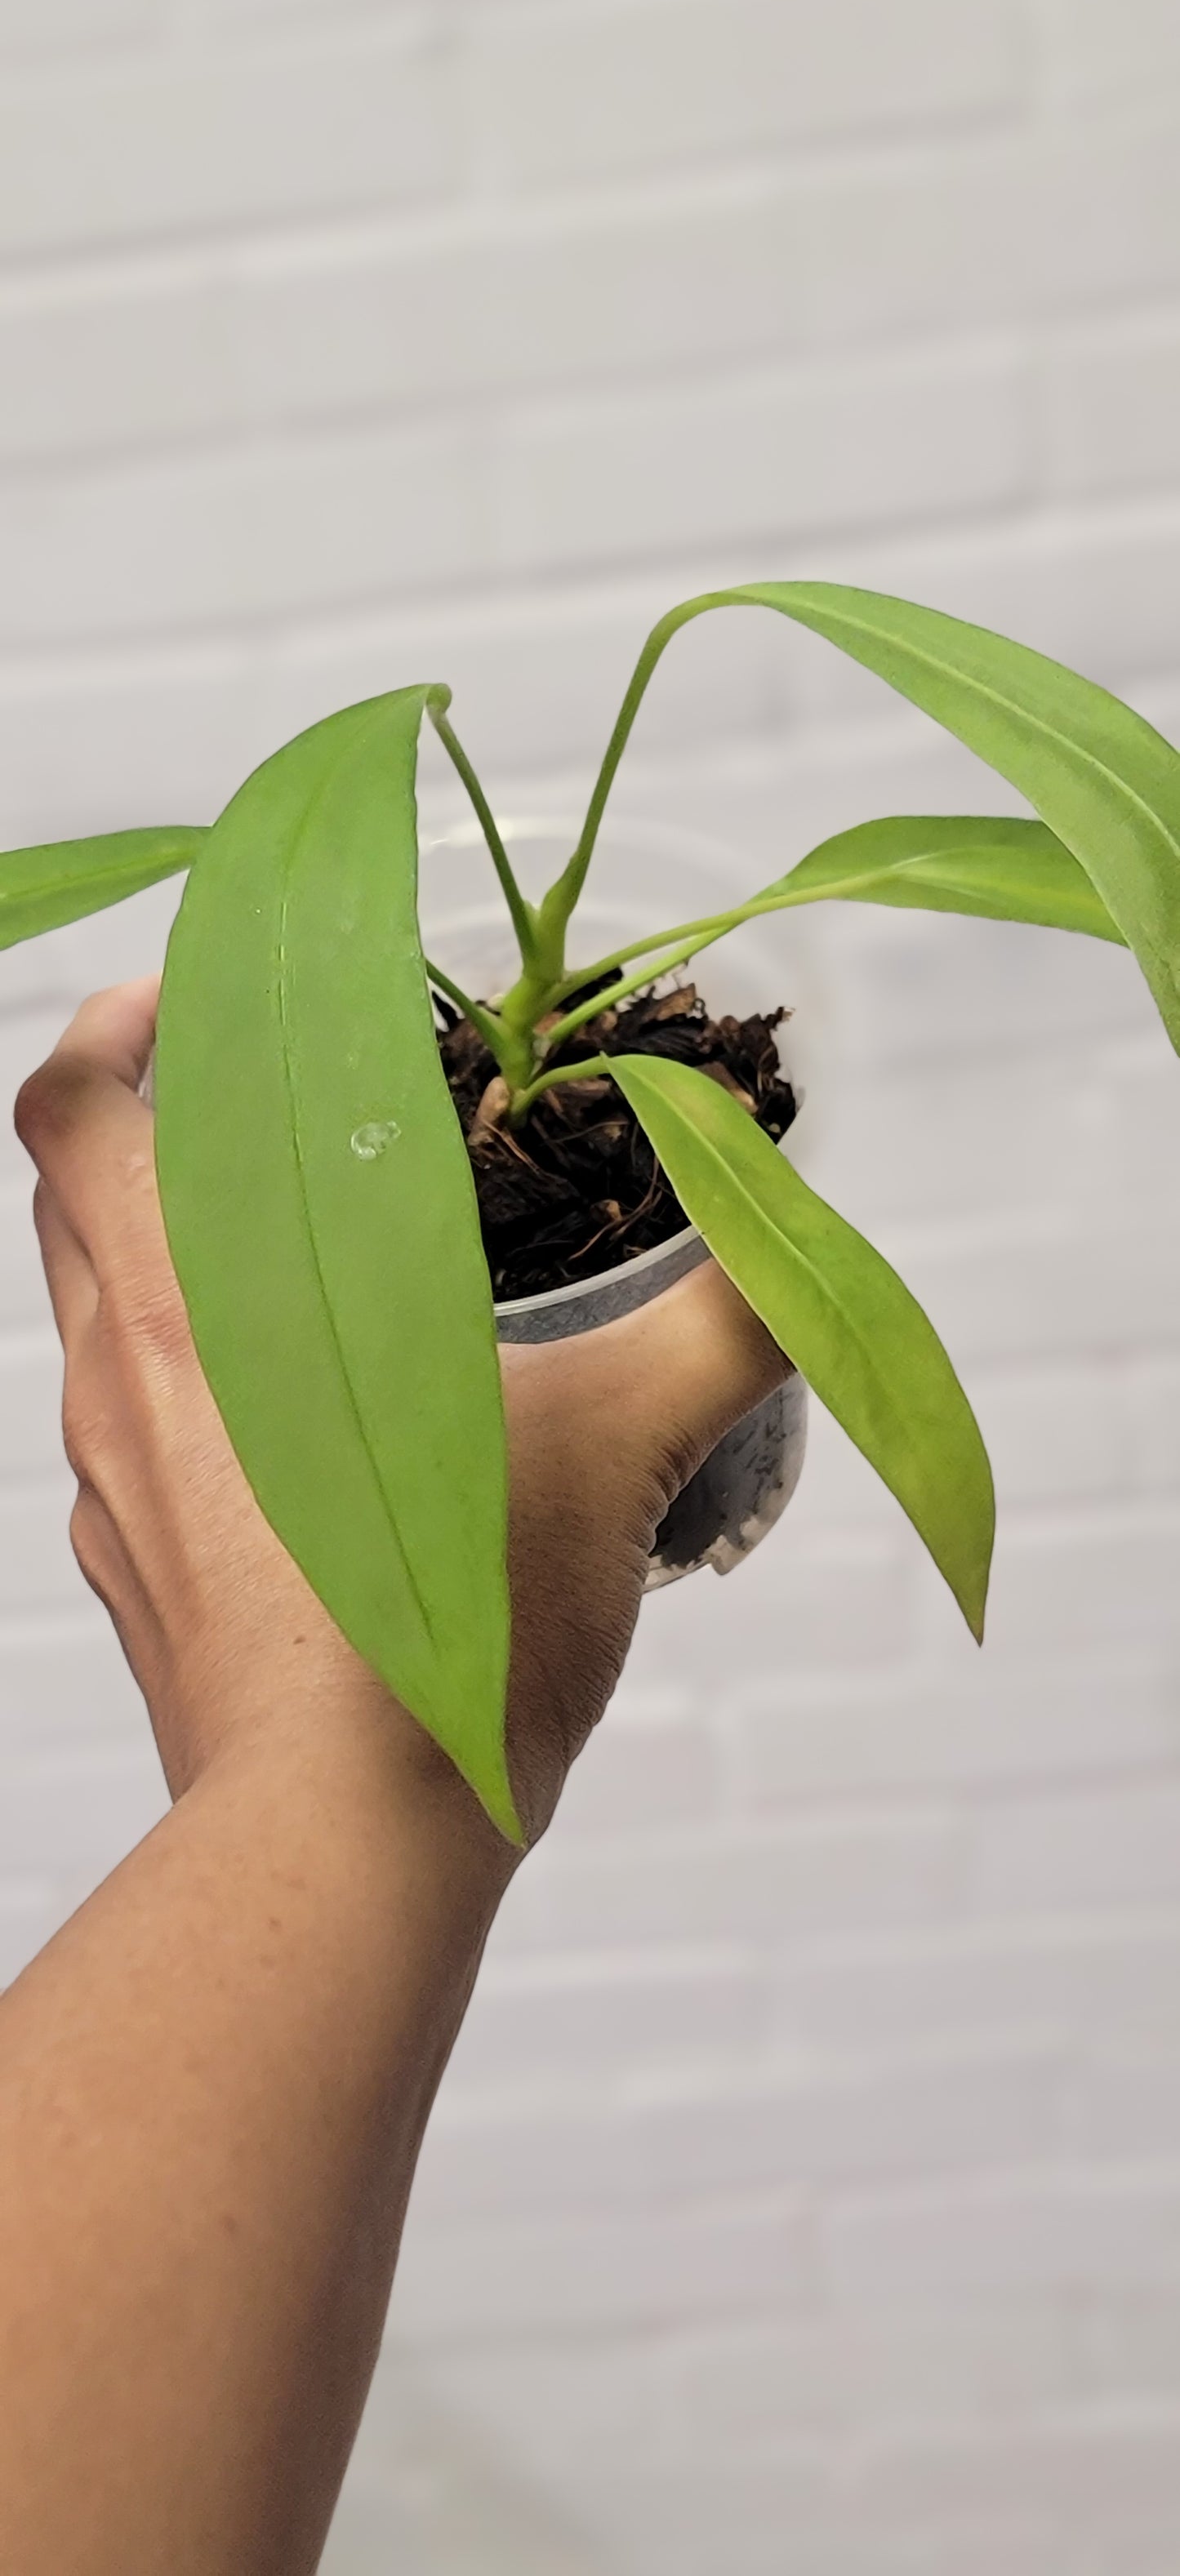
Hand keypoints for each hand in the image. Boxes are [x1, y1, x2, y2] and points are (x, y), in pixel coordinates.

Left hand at [16, 981, 785, 1840]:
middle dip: (147, 1130)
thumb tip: (809, 1253)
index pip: (72, 1107)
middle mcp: (127, 1381)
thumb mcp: (620, 1448)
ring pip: (96, 1323)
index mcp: (204, 1306)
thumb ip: (731, 1322)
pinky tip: (299, 1440)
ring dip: (169, 1264)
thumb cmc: (452, 1632)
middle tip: (261, 1112)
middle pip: (72, 1200)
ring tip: (300, 1273)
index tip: (195, 1002)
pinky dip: (186, 1399)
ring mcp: (115, 1488)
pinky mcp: (133, 1580)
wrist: (342, 1844)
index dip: (113, 1024)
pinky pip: (130, 1444)